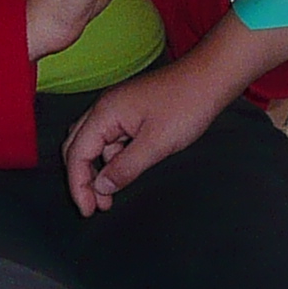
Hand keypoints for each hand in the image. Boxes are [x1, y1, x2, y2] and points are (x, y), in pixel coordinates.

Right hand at [63, 63, 237, 214]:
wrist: (210, 79)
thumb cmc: (188, 102)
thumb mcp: (156, 144)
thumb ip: (125, 168)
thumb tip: (102, 187)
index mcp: (106, 112)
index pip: (76, 154)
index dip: (79, 185)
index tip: (88, 209)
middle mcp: (107, 107)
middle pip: (78, 148)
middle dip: (83, 179)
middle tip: (94, 205)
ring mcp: (119, 108)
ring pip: (96, 144)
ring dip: (100, 170)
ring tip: (110, 195)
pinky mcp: (132, 111)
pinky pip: (113, 139)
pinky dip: (114, 159)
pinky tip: (126, 172)